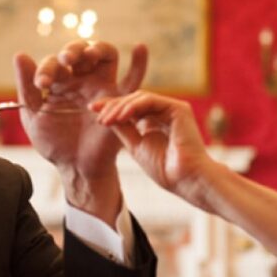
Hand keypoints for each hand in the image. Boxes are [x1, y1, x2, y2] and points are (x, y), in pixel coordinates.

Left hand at [15, 40, 148, 181]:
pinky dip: (140, 63)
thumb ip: (26, 87)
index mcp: (60, 82)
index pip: (54, 63)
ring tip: (89, 55)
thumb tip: (20, 55)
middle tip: (66, 60)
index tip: (41, 83)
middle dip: (73, 50)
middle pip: (81, 51)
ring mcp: (101, 86)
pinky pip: (133, 79)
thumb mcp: (33, 116)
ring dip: (98, 49)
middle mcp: (81, 79)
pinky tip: (140, 48)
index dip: (47, 68)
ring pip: (106, 55)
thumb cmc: (54, 142)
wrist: (74, 166)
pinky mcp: (118, 99)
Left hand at [90, 91, 217, 210]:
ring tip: (105, 120)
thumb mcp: (135, 146)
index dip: (111, 107)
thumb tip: (105, 116)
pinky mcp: (178, 108)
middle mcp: (164, 113)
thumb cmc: (164, 168)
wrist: (184, 178)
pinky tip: (120, 117)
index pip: (130, 109)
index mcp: (154, 123)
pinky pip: (150, 100)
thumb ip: (123, 129)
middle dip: (112, 105)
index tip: (92, 110)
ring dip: (120, 107)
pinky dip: (133, 107)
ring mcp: (172, 109)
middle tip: (96, 115)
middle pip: (133, 101)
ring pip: (140, 98)